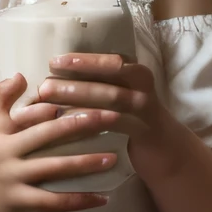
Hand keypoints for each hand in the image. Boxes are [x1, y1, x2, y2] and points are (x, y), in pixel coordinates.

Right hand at [0, 74, 119, 211]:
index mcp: (2, 129)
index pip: (32, 110)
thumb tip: (21, 75)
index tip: (89, 91)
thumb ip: (2, 99)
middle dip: (82, 124)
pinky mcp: (20, 202)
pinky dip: (80, 200)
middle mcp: (7, 151)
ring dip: (86, 162)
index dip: (58, 101)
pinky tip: (103, 198)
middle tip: (113, 116)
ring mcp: (13, 178)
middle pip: (48, 134)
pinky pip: (54, 202)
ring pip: (55, 167)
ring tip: (113, 158)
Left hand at [41, 52, 183, 164]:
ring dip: (80, 101)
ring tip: (53, 108)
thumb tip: (55, 78)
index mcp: (137, 75)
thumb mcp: (123, 97)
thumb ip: (99, 85)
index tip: (54, 61)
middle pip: (110, 80)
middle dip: (76, 81)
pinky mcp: (144, 132)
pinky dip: (90, 124)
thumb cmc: (133, 119)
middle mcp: (143, 89)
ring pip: (112, 100)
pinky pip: (116, 125)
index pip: (112, 61)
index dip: (84, 60)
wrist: (166, 150)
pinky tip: (68, 128)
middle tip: (45, 86)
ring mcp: (146, 110)